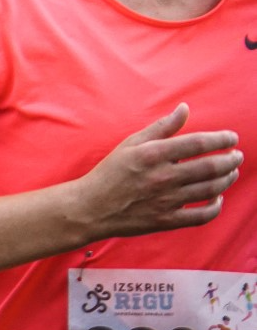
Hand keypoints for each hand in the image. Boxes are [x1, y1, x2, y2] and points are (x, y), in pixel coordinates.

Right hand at [75, 104, 240, 240]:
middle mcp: (162, 177)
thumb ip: (161, 127)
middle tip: (237, 156)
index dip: (220, 139)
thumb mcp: (131, 143)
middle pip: (210, 167)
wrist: (92, 207)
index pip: (198, 143)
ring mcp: (166, 200)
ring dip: (227, 179)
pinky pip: (202, 216)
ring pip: (211, 190)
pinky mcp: (167, 220)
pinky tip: (218, 198)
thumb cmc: (110, 172)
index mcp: (153, 154)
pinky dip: (216, 207)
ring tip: (232, 172)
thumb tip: (184, 108)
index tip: (231, 137)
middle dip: (230, 160)